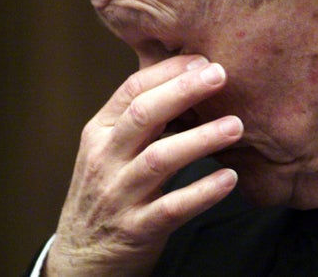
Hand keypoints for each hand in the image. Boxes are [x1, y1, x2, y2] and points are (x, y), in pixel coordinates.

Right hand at [44, 55, 242, 275]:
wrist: (82, 260)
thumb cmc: (110, 190)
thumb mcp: (113, 148)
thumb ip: (144, 116)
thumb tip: (188, 73)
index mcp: (100, 131)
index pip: (132, 90)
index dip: (169, 71)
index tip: (204, 60)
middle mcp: (105, 159)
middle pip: (143, 115)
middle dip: (183, 91)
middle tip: (221, 75)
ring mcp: (118, 195)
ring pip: (159, 159)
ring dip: (200, 139)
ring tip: (236, 126)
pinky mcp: (136, 230)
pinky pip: (172, 208)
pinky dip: (202, 192)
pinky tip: (229, 178)